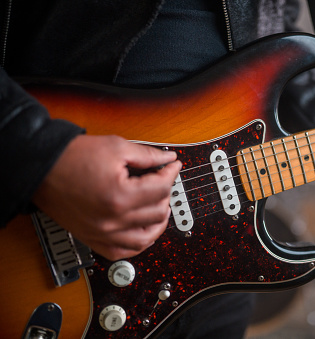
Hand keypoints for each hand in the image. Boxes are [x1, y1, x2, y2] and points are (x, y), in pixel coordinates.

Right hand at [33, 134, 181, 260]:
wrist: (41, 168)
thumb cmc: (71, 157)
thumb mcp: (116, 147)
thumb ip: (147, 156)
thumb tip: (168, 160)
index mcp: (120, 196)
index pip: (161, 188)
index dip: (171, 173)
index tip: (172, 166)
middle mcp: (113, 220)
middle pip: (157, 212)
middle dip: (166, 193)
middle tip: (163, 180)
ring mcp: (103, 233)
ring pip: (146, 238)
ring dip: (159, 221)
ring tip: (160, 206)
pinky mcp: (93, 239)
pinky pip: (123, 252)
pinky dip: (139, 244)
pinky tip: (144, 230)